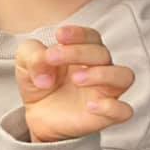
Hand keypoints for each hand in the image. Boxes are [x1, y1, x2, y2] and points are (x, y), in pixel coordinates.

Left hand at [15, 25, 134, 142]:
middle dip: (77, 52)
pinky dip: (112, 107)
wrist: (36, 115)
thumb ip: (33, 55)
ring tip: (76, 78)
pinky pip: (124, 111)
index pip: (92, 37)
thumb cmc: (39, 81)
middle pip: (102, 53)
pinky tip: (91, 106)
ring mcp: (105, 92)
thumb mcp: (25, 63)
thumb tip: (45, 66)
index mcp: (84, 52)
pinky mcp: (105, 115)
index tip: (59, 35)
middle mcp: (100, 68)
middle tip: (52, 57)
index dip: (79, 34)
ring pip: (124, 76)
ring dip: (102, 74)